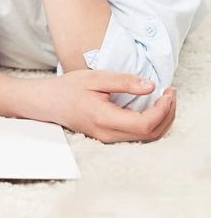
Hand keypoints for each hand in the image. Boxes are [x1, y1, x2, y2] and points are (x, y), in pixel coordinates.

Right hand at [35, 70, 175, 142]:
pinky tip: (153, 109)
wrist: (46, 102)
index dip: (163, 109)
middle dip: (168, 114)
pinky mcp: (108, 138)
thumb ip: (124, 82)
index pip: (145, 123)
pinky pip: (138, 137)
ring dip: (162, 120)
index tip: (167, 91)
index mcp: (103, 118)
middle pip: (151, 135)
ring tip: (165, 100)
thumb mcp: (95, 78)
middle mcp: (106, 135)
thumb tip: (151, 87)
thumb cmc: (68, 89)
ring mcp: (107, 139)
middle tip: (170, 93)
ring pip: (147, 139)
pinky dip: (152, 124)